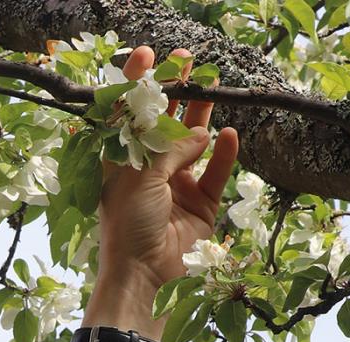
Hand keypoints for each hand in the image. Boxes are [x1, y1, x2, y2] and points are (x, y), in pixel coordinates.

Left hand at [95, 45, 239, 296]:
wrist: (145, 278)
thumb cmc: (128, 226)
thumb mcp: (141, 178)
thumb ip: (170, 149)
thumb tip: (201, 132)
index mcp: (121, 162)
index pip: (128, 114)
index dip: (137, 84)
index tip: (149, 55)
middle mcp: (148, 170)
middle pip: (163, 123)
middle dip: (176, 92)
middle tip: (188, 61)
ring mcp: (177, 186)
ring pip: (193, 143)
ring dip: (202, 115)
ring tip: (213, 85)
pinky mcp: (202, 205)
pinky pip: (216, 174)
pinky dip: (223, 156)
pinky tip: (228, 135)